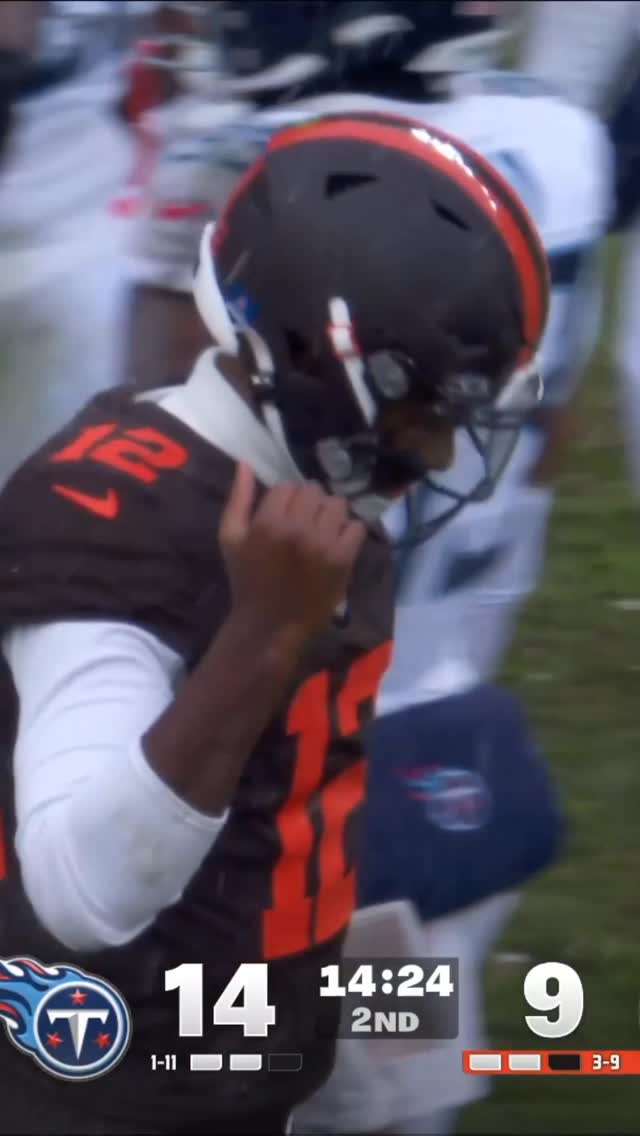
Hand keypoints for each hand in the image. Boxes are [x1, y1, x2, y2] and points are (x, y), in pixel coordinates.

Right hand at [219, 463, 365, 643]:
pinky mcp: (343, 559)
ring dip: (329, 513)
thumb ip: (238, 499)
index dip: (286, 498)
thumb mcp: (230, 538)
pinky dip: (348, 531)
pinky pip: (357, 527)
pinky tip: (335, 544)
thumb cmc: (247, 580)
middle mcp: (299, 528)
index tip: (284, 515)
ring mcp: (324, 543)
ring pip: (337, 504)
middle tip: (304, 523)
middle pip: (314, 491)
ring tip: (321, 530)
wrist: (270, 625)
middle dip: (308, 503)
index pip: (288, 486)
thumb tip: (245, 463)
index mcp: (269, 521)